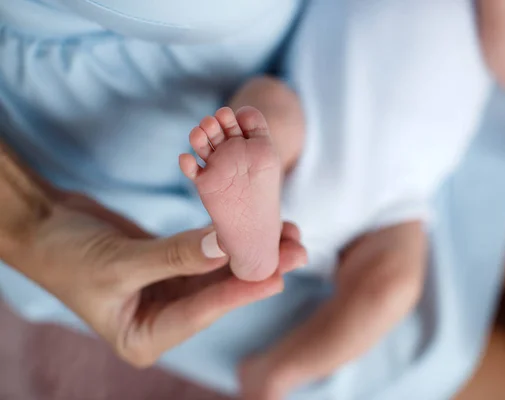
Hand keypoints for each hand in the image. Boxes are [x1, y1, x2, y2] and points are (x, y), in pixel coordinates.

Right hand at [10, 192, 306, 366]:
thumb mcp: (120, 261)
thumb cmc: (67, 253)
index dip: (241, 290)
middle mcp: (162, 321)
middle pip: (219, 293)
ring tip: (289, 234)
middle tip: (297, 249)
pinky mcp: (173, 268)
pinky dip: (231, 240)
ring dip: (252, 252)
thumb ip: (177, 256)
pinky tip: (258, 228)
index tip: (279, 273)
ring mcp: (169, 293)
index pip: (202, 312)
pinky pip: (208, 255)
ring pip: (220, 273)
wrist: (43, 226)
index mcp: (145, 338)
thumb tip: (228, 245)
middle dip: (258, 268)